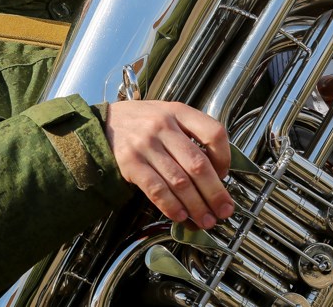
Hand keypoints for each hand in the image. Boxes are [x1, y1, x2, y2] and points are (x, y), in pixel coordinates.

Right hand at [103, 101, 233, 228]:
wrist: (107, 120)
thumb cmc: (145, 121)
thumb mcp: (170, 115)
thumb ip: (192, 135)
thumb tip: (216, 175)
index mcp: (179, 112)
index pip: (213, 133)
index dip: (224, 157)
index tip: (225, 174)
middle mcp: (163, 126)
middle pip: (198, 164)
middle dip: (215, 192)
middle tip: (224, 209)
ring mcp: (145, 144)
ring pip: (179, 181)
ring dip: (196, 205)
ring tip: (206, 219)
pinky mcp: (130, 163)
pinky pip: (156, 189)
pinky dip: (171, 206)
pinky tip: (180, 215)